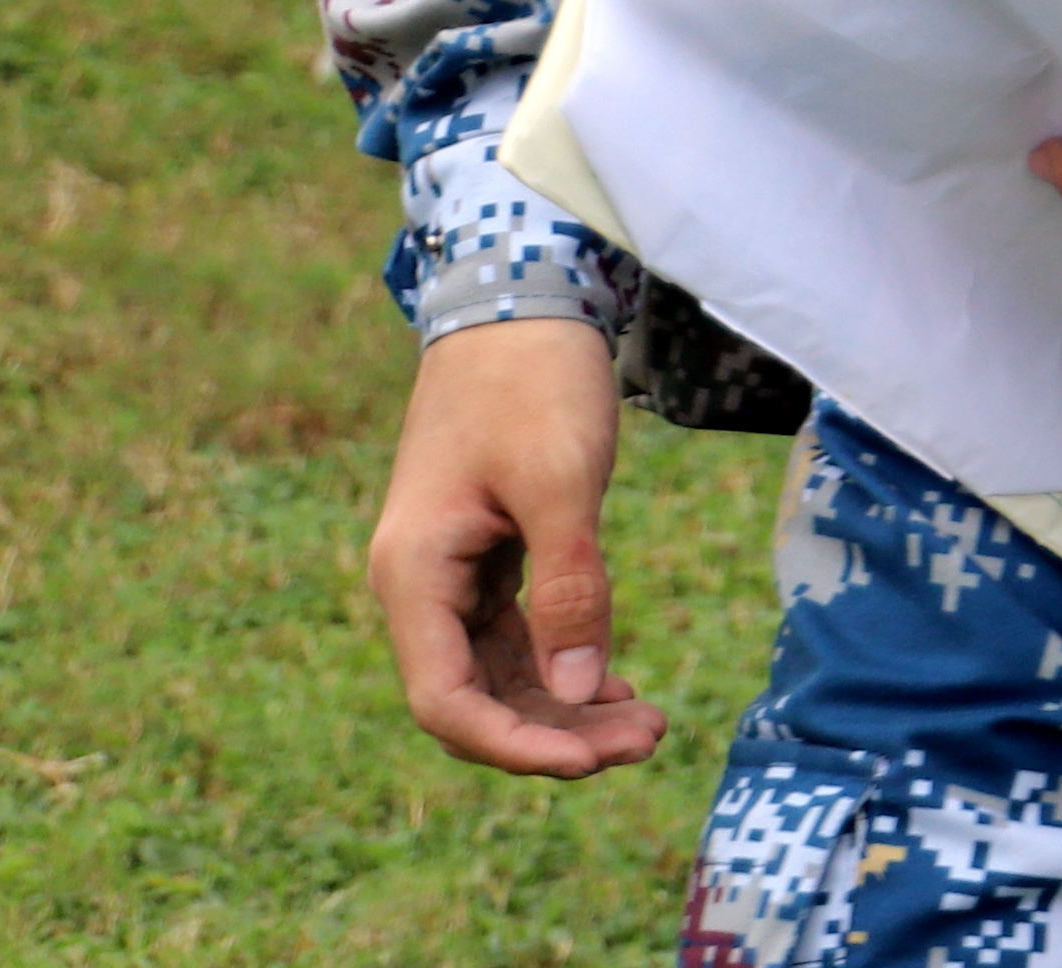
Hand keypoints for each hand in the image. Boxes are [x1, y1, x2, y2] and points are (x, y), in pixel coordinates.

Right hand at [368, 314, 669, 778]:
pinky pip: (515, 636)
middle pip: (475, 697)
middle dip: (556, 732)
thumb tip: (575, 687)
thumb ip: (570, 584)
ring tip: (648, 724)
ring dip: (565, 705)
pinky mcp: (485, 556)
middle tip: (648, 740)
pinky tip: (614, 682)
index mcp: (413, 574)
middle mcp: (419, 584)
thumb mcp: (561, 480)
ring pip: (500, 672)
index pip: (445, 702)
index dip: (513, 744)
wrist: (520, 300)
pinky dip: (562, 663)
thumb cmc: (534, 379)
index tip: (590, 762)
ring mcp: (450, 573)